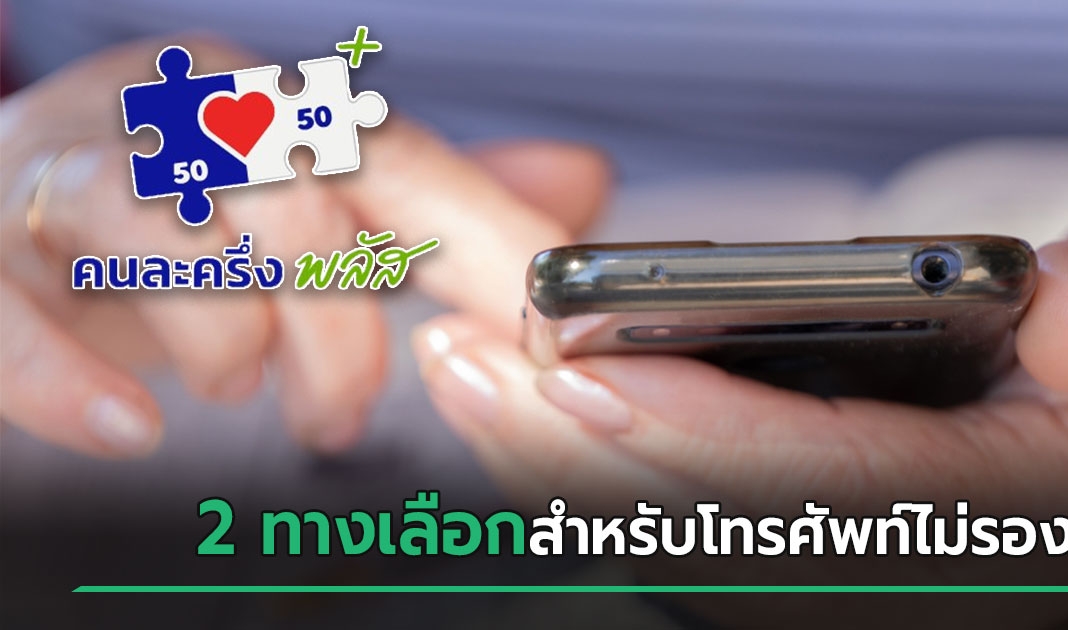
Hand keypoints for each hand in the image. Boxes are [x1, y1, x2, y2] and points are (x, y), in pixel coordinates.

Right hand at [0, 37, 609, 457]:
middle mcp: (160, 115)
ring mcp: (54, 175)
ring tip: (238, 387)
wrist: (7, 210)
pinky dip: (71, 380)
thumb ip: (443, 200)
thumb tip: (577, 181)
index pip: (395, 160)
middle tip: (341, 405)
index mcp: (259, 100)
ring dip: (227, 345)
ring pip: (164, 236)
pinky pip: (8, 312)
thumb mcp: (318, 202)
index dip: (479, 243)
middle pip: (292, 200)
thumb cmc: (178, 216)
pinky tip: (127, 425)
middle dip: (338, 327)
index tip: (538, 320)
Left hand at [413, 196, 1067, 625]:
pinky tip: (530, 426)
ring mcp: (866, 588)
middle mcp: (928, 579)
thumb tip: (1064, 311)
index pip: (832, 486)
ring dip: (563, 471)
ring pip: (688, 558)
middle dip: (579, 456)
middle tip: (467, 363)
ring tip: (469, 382)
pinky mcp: (822, 573)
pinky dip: (597, 486)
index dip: (696, 432)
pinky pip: (690, 549)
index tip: (576, 367)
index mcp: (1032, 517)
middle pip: (722, 540)